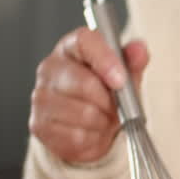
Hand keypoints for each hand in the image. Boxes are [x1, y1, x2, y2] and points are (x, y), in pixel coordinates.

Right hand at [29, 28, 150, 163]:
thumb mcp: (125, 76)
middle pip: (85, 83)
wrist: (91, 129)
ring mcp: (41, 96)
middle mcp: (50, 67)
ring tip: (103, 118)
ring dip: (103, 121)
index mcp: (71, 47)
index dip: (105, 59)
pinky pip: (77, 135)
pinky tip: (91, 131)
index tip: (121, 80)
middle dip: (109, 101)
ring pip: (83, 112)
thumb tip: (139, 49)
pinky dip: (92, 138)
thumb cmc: (107, 95)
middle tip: (116, 107)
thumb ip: (133, 61)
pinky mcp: (40, 124)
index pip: (84, 41)